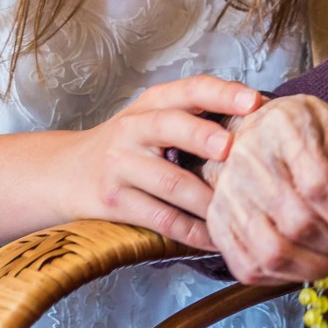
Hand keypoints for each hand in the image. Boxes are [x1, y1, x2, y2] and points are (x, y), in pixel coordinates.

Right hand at [48, 75, 262, 250]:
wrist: (64, 172)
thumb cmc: (129, 144)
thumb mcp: (153, 118)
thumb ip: (196, 115)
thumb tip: (263, 119)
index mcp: (152, 103)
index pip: (190, 89)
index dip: (222, 93)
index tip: (255, 101)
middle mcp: (134, 128)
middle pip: (171, 126)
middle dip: (204, 136)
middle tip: (232, 148)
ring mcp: (121, 165)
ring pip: (170, 182)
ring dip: (208, 199)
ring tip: (239, 208)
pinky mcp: (113, 202)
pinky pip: (160, 218)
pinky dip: (191, 231)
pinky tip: (216, 238)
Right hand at [204, 94, 327, 283]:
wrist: (246, 128)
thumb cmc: (294, 129)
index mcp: (281, 127)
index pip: (319, 184)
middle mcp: (246, 161)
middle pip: (298, 223)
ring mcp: (226, 195)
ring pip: (273, 253)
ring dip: (315, 267)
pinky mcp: (216, 223)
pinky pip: (248, 266)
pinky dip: (284, 277)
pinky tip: (305, 264)